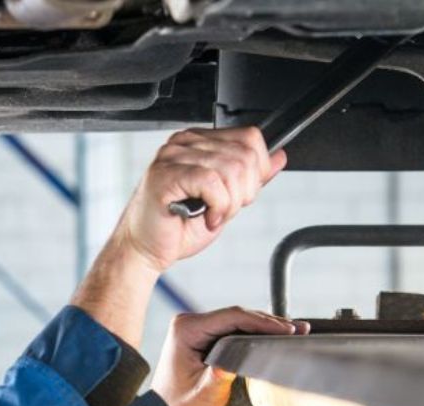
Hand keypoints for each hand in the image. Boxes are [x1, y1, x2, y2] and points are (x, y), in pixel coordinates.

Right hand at [114, 127, 286, 272]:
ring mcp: (172, 156)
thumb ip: (251, 177)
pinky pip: (212, 182)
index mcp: (198, 142)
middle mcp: (184, 143)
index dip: (258, 170)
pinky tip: (206, 217)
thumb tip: (278, 157)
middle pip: (245, 155)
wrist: (144, 250)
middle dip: (245, 192)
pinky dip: (218, 206)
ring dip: (230, 203)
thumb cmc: (177, 227)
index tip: (241, 195)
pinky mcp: (165, 175)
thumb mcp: (225, 200)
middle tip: (224, 211)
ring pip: (231, 169)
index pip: (249, 138)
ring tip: (213, 215)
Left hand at [150, 307, 309, 405]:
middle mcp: (189, 323)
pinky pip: (233, 328)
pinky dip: (254, 332)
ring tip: (294, 330)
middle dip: (269, 323)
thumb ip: (220, 376)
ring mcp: (197, 328)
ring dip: (265, 326)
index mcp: (186, 330)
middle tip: (299, 330)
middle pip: (238, 315)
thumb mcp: (203, 394)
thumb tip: (239, 360)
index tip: (286, 330)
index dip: (262, 322)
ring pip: (238, 320)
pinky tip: (273, 335)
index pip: (232, 317)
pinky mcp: (204, 335)